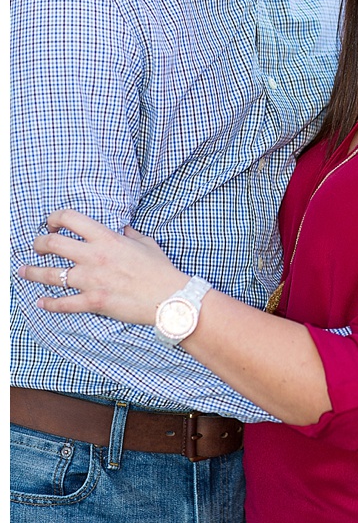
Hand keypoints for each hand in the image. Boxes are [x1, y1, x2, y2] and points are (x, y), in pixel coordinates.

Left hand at [17, 209, 187, 323]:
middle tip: (37, 247)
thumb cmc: (160, 270)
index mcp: (107, 239)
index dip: (55, 218)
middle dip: (39, 243)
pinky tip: (41, 302)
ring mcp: (91, 280)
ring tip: (23, 271)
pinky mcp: (94, 301)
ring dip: (33, 272)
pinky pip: (64, 303)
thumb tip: (124, 229)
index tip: (51, 223)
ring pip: (51, 274)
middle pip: (53, 244)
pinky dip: (49, 303)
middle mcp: (94, 257)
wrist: (170, 297)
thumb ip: (131, 234)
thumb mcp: (147, 244)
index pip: (71, 219)